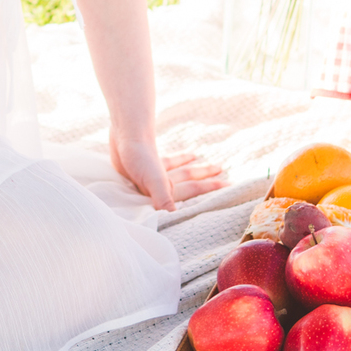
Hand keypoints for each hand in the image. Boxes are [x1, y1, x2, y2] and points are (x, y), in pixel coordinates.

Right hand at [110, 135, 225, 212]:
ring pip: (182, 172)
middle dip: (207, 179)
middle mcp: (161, 185)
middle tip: (224, 174)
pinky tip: (190, 155)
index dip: (210, 188)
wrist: (121, 136)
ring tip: (213, 165)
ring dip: (196, 170)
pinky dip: (180, 160)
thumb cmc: (135, 159)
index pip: (192, 190)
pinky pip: (169, 163)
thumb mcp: (151, 180)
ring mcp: (155, 175)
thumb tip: (172, 214)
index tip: (229, 187)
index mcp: (164, 190)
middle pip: (190, 182)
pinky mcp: (149, 164)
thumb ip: (162, 197)